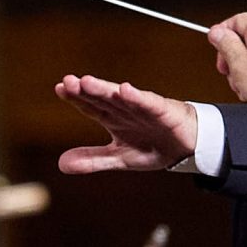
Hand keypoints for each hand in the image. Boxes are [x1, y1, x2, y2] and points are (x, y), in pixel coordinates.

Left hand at [55, 75, 198, 173]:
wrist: (187, 148)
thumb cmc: (153, 146)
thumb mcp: (119, 158)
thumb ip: (92, 160)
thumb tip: (61, 164)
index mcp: (113, 119)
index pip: (90, 106)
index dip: (75, 98)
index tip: (60, 88)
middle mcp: (125, 110)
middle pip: (102, 98)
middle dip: (85, 90)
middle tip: (69, 82)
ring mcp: (142, 108)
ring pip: (121, 97)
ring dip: (105, 89)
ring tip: (88, 82)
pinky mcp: (162, 111)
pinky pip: (148, 102)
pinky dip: (137, 97)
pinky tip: (126, 90)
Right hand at [209, 12, 246, 99]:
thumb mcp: (238, 64)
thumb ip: (226, 44)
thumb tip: (216, 32)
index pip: (238, 20)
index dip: (223, 30)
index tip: (215, 42)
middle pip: (243, 39)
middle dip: (231, 56)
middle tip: (226, 68)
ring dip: (240, 71)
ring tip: (241, 84)